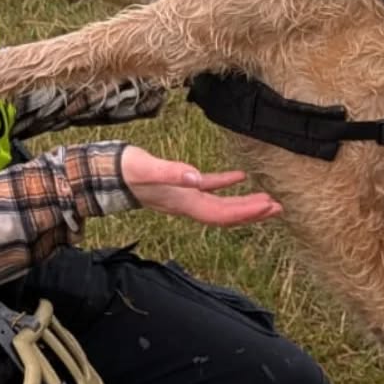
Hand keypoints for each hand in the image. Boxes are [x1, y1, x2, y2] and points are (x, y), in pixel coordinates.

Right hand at [120, 145, 281, 227]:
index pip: (220, 213)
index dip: (245, 212)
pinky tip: (240, 177)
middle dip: (252, 212)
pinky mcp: (180, 183)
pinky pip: (208, 187)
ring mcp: (184, 196)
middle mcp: (187, 204)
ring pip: (220, 204)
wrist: (104, 173)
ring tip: (268, 200)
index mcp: (183, 202)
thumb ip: (171, 172)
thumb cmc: (125, 170)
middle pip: (225, 214)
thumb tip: (196, 177)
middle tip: (279, 207)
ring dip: (244, 204)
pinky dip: (226, 184)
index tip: (268, 206)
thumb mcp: (147, 169)